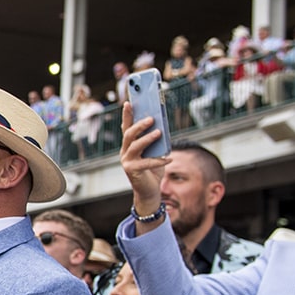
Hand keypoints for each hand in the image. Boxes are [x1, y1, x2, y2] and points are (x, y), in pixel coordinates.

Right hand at [118, 101, 169, 217]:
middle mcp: (124, 152)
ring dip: (147, 138)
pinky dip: (159, 160)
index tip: (128, 102)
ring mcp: (126, 162)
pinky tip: (169, 158)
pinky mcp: (132, 171)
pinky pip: (146, 163)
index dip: (127, 115)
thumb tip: (162, 128)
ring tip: (159, 132)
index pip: (127, 127)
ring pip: (135, 146)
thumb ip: (157, 142)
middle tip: (152, 118)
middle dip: (140, 125)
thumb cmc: (153, 170)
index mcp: (129, 145)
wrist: (149, 192)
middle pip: (129, 134)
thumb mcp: (156, 152)